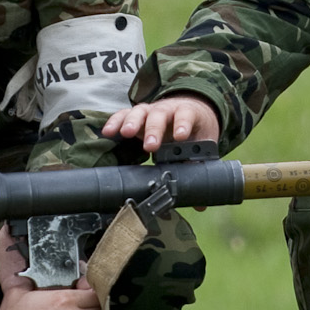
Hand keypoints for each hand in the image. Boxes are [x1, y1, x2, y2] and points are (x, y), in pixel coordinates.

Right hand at [100, 92, 220, 153]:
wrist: (189, 112)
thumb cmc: (194, 130)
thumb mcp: (201, 143)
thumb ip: (197, 165)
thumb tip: (199, 199)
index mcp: (186, 114)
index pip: (185, 116)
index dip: (183, 125)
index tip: (180, 137)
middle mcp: (166, 110)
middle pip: (159, 116)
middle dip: (154, 130)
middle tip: (151, 146)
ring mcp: (149, 111)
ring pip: (140, 113)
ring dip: (132, 123)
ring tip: (126, 133)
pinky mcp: (136, 115)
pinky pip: (123, 115)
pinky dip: (115, 122)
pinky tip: (108, 132)